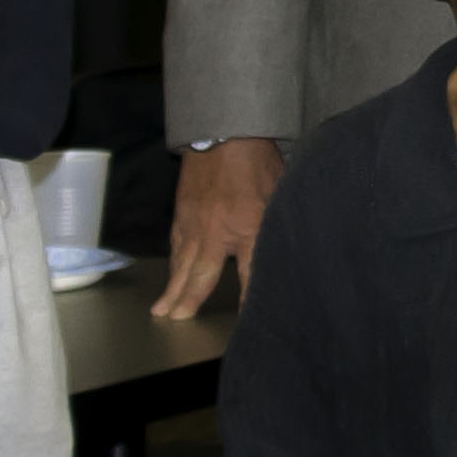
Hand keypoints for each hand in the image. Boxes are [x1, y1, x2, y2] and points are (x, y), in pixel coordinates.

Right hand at [157, 138, 284, 317]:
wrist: (224, 134)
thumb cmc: (259, 162)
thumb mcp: (281, 194)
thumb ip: (280, 222)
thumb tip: (294, 240)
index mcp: (250, 228)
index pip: (250, 273)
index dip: (249, 300)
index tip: (247, 321)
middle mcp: (218, 232)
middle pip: (202, 275)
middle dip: (189, 300)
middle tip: (177, 321)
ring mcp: (195, 224)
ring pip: (182, 263)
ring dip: (172, 287)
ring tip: (162, 310)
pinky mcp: (182, 214)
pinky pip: (176, 244)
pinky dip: (173, 262)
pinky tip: (171, 275)